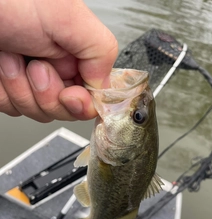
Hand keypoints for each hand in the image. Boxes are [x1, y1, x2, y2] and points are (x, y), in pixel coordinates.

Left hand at [0, 0, 117, 121]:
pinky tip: (0, 65)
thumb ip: (99, 50)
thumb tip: (104, 88)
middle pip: (65, 109)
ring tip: (12, 55)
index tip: (70, 94)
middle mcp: (56, 68)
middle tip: (36, 64)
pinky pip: (12, 109)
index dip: (82, 103)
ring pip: (38, 112)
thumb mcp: (67, 16)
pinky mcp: (7, 90)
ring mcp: (30, 82)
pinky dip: (3, 90)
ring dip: (21, 87)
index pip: (93, 95)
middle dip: (48, 92)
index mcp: (75, 53)